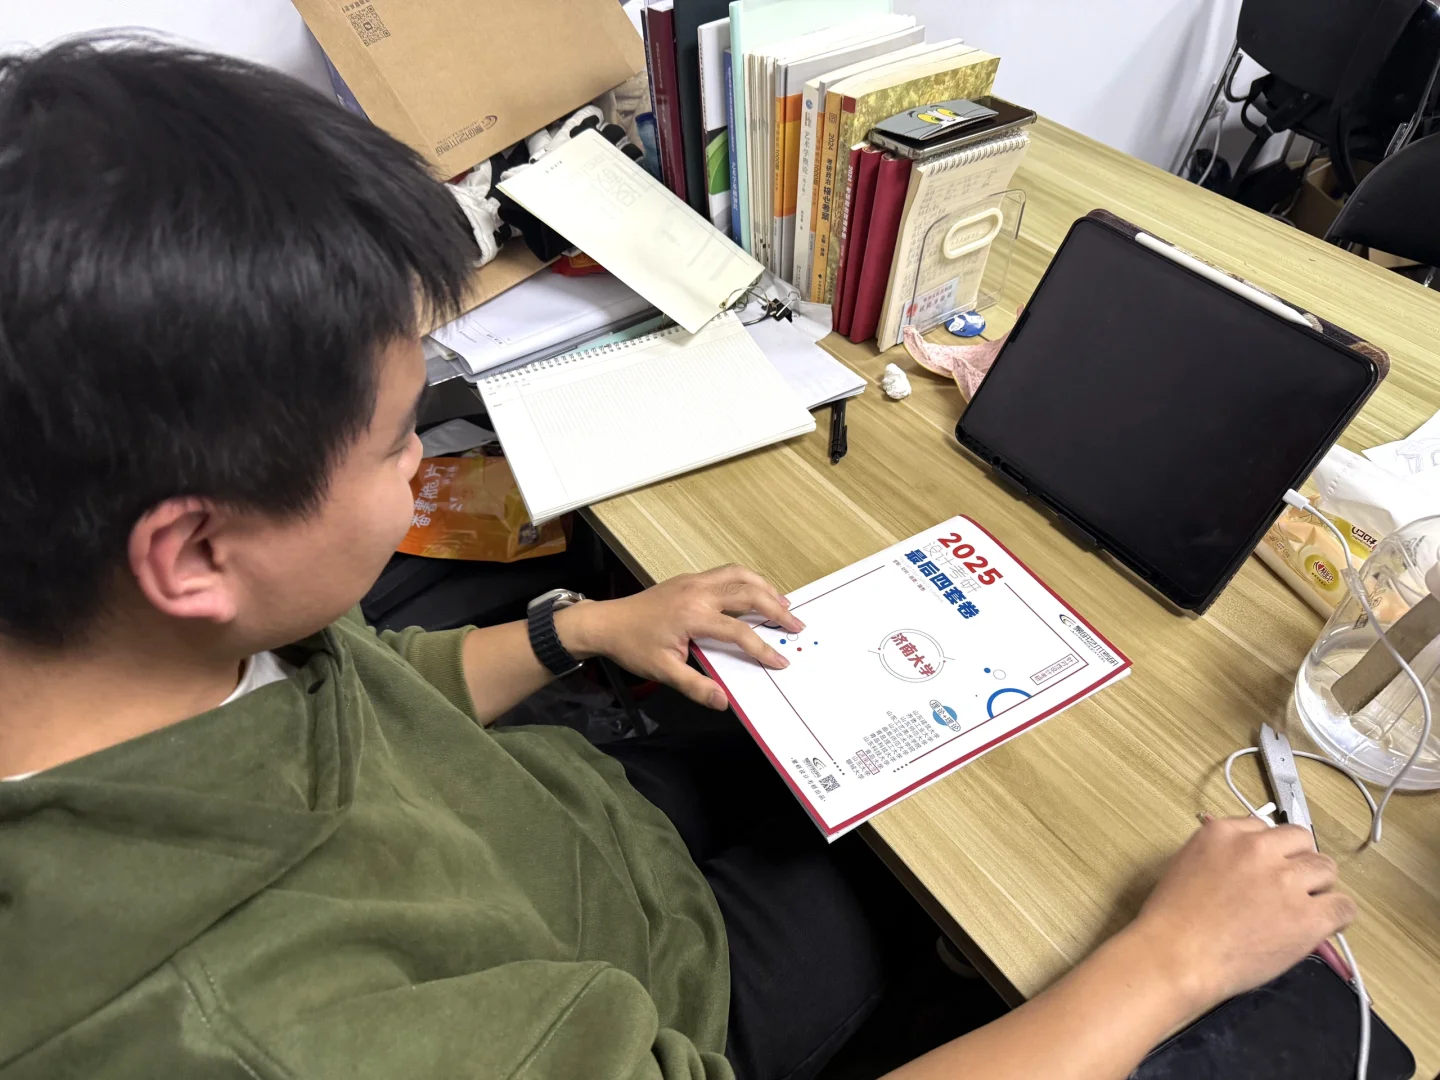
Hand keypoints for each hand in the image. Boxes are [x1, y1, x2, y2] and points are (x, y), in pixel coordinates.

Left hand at [560, 565, 803, 708]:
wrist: (606, 622)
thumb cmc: (633, 647)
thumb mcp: (663, 671)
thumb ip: (695, 686)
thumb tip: (724, 702)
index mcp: (694, 615)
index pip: (739, 631)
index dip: (763, 648)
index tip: (781, 661)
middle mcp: (698, 592)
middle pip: (749, 593)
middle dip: (777, 609)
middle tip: (797, 624)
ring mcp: (694, 581)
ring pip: (740, 575)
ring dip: (765, 587)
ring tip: (784, 603)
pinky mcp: (690, 578)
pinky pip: (727, 572)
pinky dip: (748, 579)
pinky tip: (755, 591)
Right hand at [1124, 816, 1356, 1015]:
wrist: (1177, 956)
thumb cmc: (1173, 919)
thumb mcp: (1188, 864)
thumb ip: (1223, 853)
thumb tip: (1249, 861)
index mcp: (1225, 833)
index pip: (1267, 828)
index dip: (1271, 851)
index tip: (1268, 869)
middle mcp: (1259, 849)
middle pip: (1303, 841)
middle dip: (1299, 862)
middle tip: (1288, 888)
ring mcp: (1286, 881)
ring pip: (1327, 869)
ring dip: (1318, 887)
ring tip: (1303, 909)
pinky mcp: (1308, 917)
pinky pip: (1344, 907)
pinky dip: (1337, 916)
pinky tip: (1322, 926)